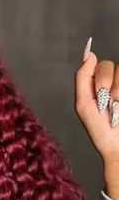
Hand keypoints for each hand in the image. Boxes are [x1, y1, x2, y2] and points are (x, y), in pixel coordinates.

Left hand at [75, 38, 118, 168]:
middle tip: (104, 101)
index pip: (98, 64)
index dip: (97, 75)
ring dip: (117, 90)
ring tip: (116, 107)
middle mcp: (114, 82)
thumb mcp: (84, 103)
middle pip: (110, 64)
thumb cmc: (101, 130)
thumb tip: (89, 54)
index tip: (97, 90)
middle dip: (104, 83)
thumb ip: (83, 77)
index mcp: (98, 84)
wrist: (118, 145)